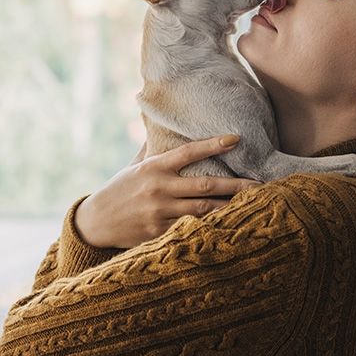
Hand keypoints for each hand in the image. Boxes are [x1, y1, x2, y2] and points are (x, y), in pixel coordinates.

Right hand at [74, 135, 261, 248]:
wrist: (95, 222)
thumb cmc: (118, 190)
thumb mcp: (133, 167)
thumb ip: (151, 149)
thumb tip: (159, 123)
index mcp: (154, 168)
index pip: (188, 152)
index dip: (212, 144)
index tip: (235, 138)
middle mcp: (159, 188)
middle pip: (206, 185)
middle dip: (236, 185)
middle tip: (260, 183)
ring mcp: (160, 212)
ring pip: (203, 209)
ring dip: (229, 207)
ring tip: (253, 205)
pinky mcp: (160, 232)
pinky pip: (191, 228)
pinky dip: (211, 226)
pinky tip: (230, 225)